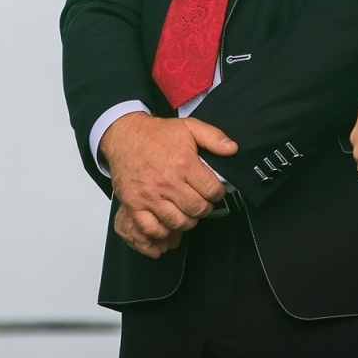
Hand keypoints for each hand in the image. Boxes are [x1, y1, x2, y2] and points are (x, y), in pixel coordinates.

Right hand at [99, 113, 236, 256]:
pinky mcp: (134, 204)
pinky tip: (167, 222)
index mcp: (183, 163)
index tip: (213, 190)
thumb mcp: (189, 127)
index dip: (217, 193)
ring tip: (185, 210)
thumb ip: (213, 137)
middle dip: (204, 207)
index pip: (212, 191)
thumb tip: (232, 149)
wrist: (124, 135)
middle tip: (200, 200)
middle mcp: (167, 181)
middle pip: (197, 209)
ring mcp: (149, 195)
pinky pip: (152, 229)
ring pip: (178, 222)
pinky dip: (162, 231)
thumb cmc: (156, 134)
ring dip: (187, 220)